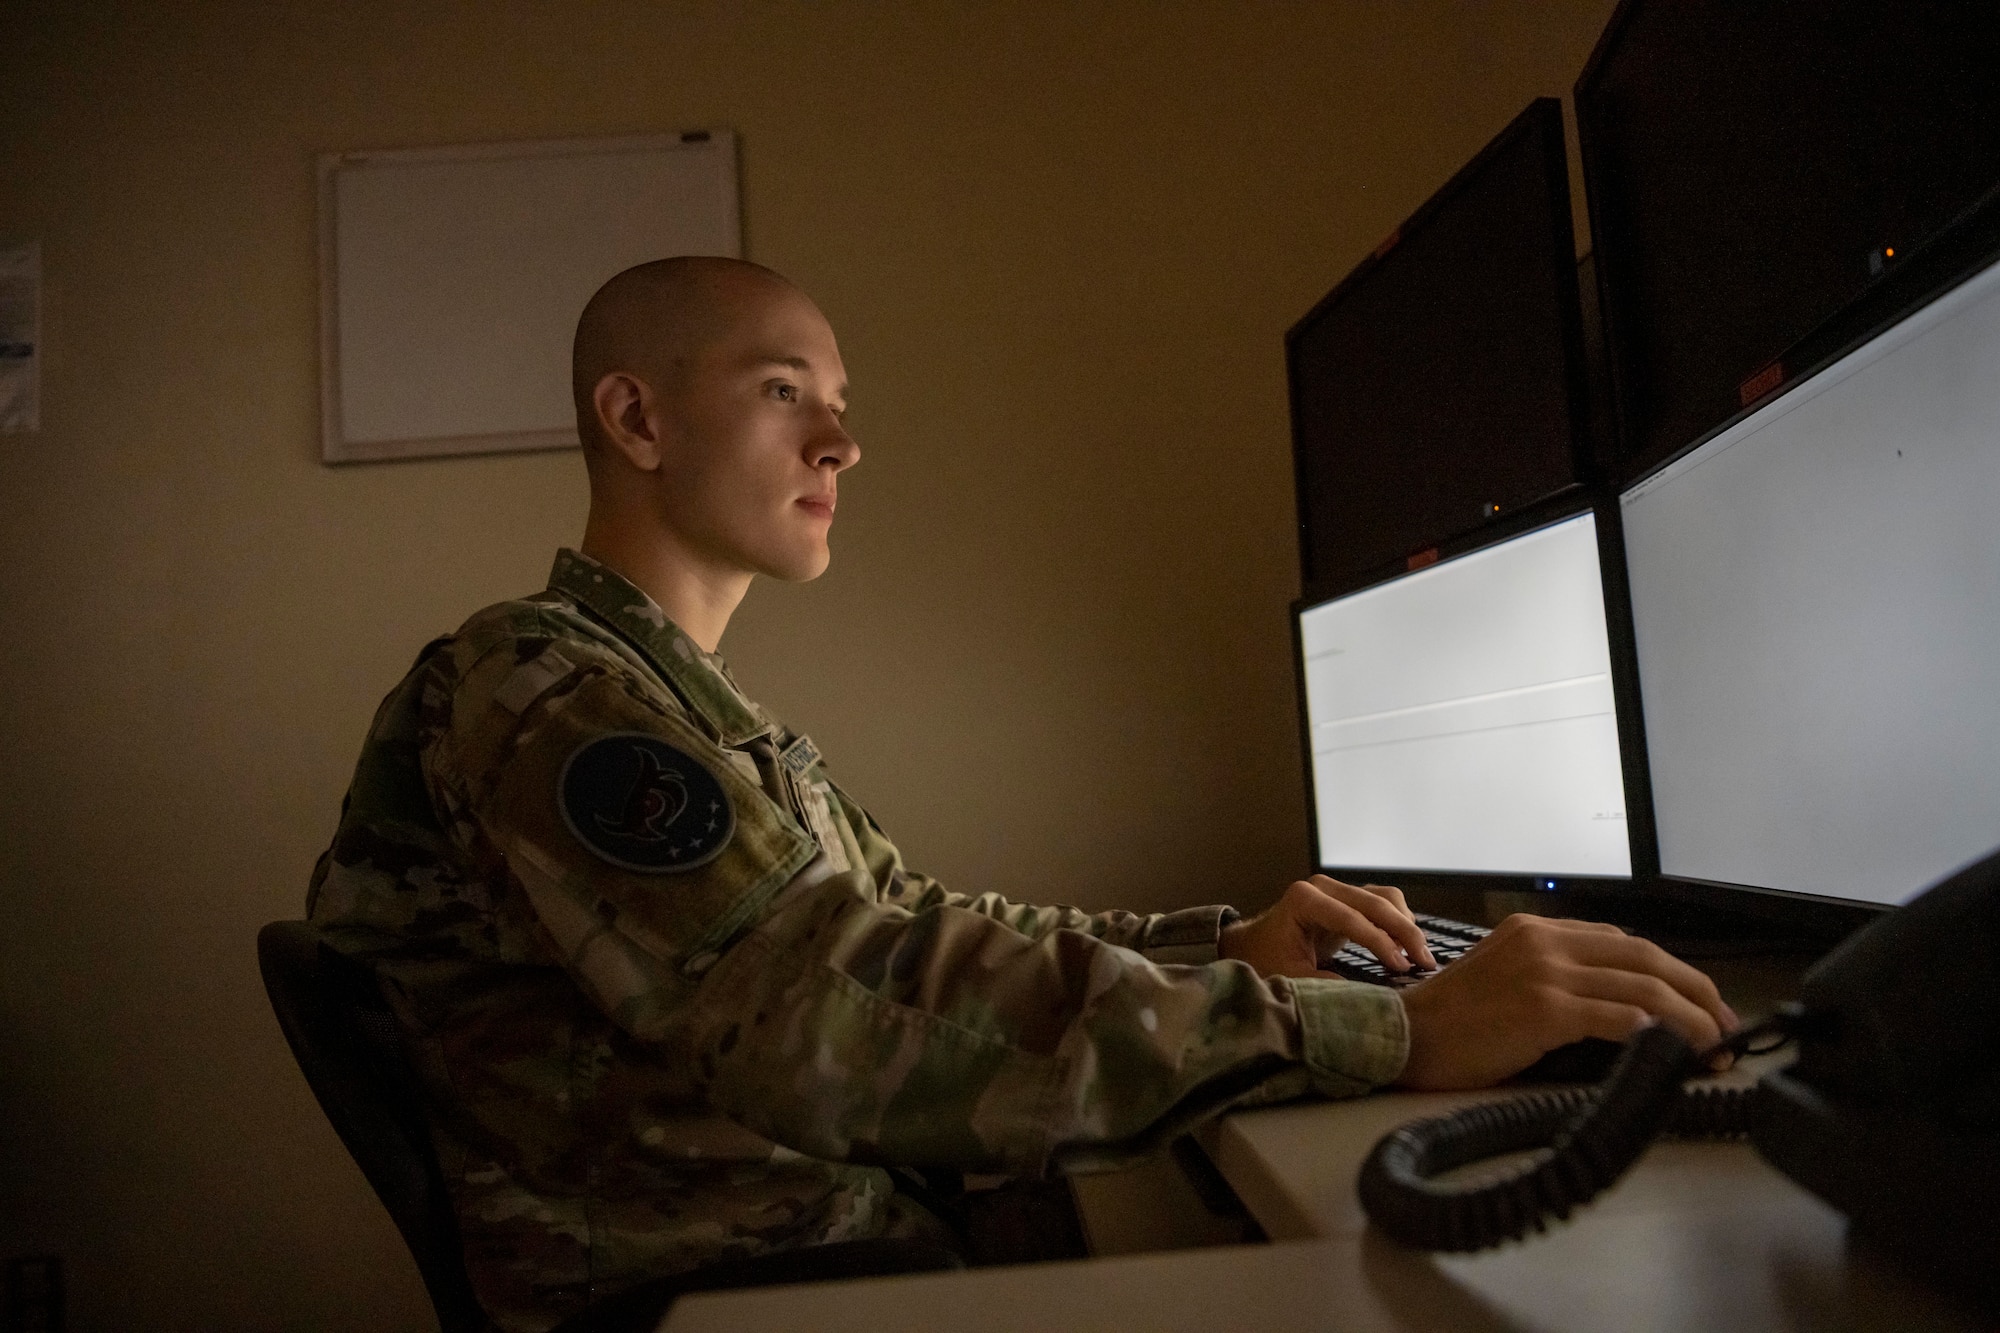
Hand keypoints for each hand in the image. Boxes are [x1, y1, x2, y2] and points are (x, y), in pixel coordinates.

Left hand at [1220, 875, 1436, 979]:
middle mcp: (1322, 887)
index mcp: (1304, 900)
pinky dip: (1399, 921)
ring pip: (1384, 897)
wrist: (1253, 945)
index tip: (1401, 967)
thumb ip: (1324, 984)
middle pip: (1374, 902)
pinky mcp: (1346, 898)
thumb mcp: (1290, 977)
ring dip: (1406, 924)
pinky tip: (1409, 946)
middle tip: (1425, 962)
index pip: (1351, 918)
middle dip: (1403, 932)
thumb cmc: (1266, 960)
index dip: (1379, 942)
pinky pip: (1381, 902)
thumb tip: (1366, 995)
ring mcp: (1336, 889)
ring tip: (1421, 956)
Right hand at [1395, 913, 1739, 1089]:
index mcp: (1536, 929)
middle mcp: (1544, 941)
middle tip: (1726, 1025)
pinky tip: (1672, 1051)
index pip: (1624, 942)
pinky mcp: (1542, 1008)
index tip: (1699, 1003)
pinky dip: (1654, 1033)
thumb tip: (1622, 1008)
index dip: (1672, 972)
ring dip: (1689, 1020)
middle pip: (1644, 956)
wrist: (1403, 1037)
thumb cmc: (1453, 1023)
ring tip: (1714, 1047)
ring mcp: (1543, 972)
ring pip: (1641, 986)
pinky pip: (1617, 1016)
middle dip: (1696, 991)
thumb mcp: (1507, 980)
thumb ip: (1556, 978)